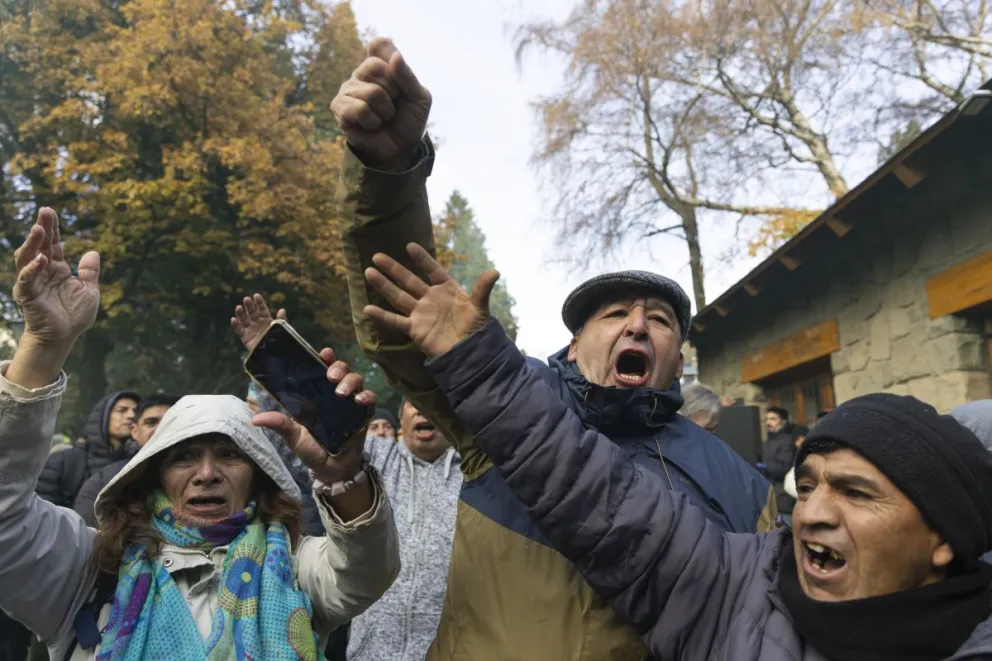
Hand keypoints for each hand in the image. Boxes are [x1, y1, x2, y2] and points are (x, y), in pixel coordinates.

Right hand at [13, 208, 99, 346]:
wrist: (64, 337)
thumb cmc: (74, 315)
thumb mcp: (89, 291)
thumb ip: (89, 272)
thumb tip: (93, 251)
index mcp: (57, 269)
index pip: (53, 244)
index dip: (52, 228)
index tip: (50, 211)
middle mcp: (42, 272)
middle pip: (39, 245)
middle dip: (42, 227)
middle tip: (45, 211)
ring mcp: (33, 282)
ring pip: (27, 257)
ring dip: (33, 243)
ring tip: (40, 229)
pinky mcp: (27, 295)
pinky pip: (27, 279)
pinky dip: (32, 268)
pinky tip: (41, 259)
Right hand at [231, 293, 285, 350]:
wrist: (273, 356)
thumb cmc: (278, 342)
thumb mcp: (281, 330)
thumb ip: (281, 320)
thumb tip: (282, 309)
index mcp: (267, 320)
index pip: (262, 309)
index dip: (259, 303)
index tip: (256, 295)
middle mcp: (258, 324)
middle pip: (252, 313)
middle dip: (249, 306)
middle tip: (246, 299)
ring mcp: (251, 330)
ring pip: (244, 320)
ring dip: (241, 313)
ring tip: (238, 307)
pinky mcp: (245, 338)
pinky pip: (239, 330)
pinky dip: (235, 325)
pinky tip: (233, 319)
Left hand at [251, 347, 375, 483]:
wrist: (331, 470)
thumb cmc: (311, 450)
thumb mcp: (293, 436)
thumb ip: (279, 424)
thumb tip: (254, 419)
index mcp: (316, 394)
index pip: (321, 369)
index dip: (324, 358)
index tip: (324, 353)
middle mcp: (334, 394)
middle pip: (341, 370)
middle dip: (338, 367)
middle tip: (330, 376)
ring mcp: (351, 402)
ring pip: (356, 380)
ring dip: (350, 381)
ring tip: (341, 392)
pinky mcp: (364, 413)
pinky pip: (370, 398)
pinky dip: (367, 396)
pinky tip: (360, 400)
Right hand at [331, 38, 430, 170]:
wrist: (401, 149)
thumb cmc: (409, 120)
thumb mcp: (420, 98)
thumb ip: (408, 76)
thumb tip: (394, 57)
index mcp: (380, 65)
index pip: (379, 44)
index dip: (392, 59)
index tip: (400, 81)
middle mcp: (361, 73)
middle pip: (375, 66)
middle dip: (393, 91)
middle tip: (393, 104)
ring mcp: (348, 90)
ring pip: (371, 92)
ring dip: (385, 111)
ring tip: (383, 117)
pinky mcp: (339, 108)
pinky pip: (360, 109)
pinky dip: (373, 121)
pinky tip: (371, 125)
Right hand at [363, 243, 498, 356]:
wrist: (470, 353)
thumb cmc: (476, 329)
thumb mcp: (480, 308)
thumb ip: (483, 289)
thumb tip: (495, 271)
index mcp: (447, 290)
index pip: (432, 270)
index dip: (422, 259)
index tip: (409, 246)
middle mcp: (431, 299)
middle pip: (409, 281)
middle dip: (393, 269)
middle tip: (377, 256)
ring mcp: (421, 313)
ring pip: (398, 297)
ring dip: (384, 285)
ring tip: (369, 272)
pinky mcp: (415, 329)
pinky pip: (396, 321)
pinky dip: (382, 316)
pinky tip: (368, 309)